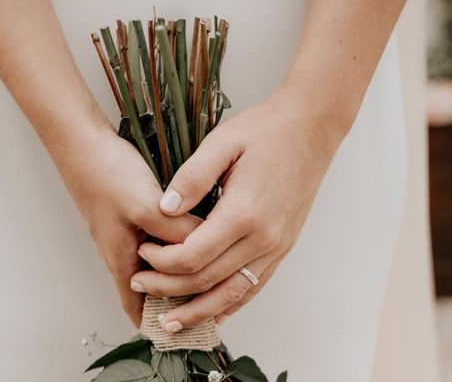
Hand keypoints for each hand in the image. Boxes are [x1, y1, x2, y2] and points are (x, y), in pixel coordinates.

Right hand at [45, 121, 201, 326]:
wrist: (83, 142)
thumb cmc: (106, 175)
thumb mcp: (146, 205)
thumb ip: (178, 231)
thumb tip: (208, 248)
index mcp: (121, 259)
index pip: (137, 307)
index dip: (158, 324)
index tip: (186, 331)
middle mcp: (123, 250)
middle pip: (151, 287)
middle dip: (175, 297)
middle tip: (208, 300)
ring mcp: (126, 231)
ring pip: (157, 261)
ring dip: (178, 268)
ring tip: (210, 267)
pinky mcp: (131, 213)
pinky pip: (157, 238)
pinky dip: (175, 243)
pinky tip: (195, 231)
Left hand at [129, 90, 345, 331]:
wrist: (311, 129)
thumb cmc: (266, 131)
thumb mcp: (223, 142)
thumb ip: (191, 177)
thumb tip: (163, 209)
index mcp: (244, 213)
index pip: (193, 255)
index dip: (161, 261)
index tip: (141, 251)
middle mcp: (264, 238)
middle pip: (208, 281)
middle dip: (169, 289)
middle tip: (140, 287)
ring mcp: (277, 246)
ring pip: (232, 294)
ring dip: (199, 311)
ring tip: (170, 323)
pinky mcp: (283, 246)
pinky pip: (254, 286)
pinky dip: (230, 304)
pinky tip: (213, 312)